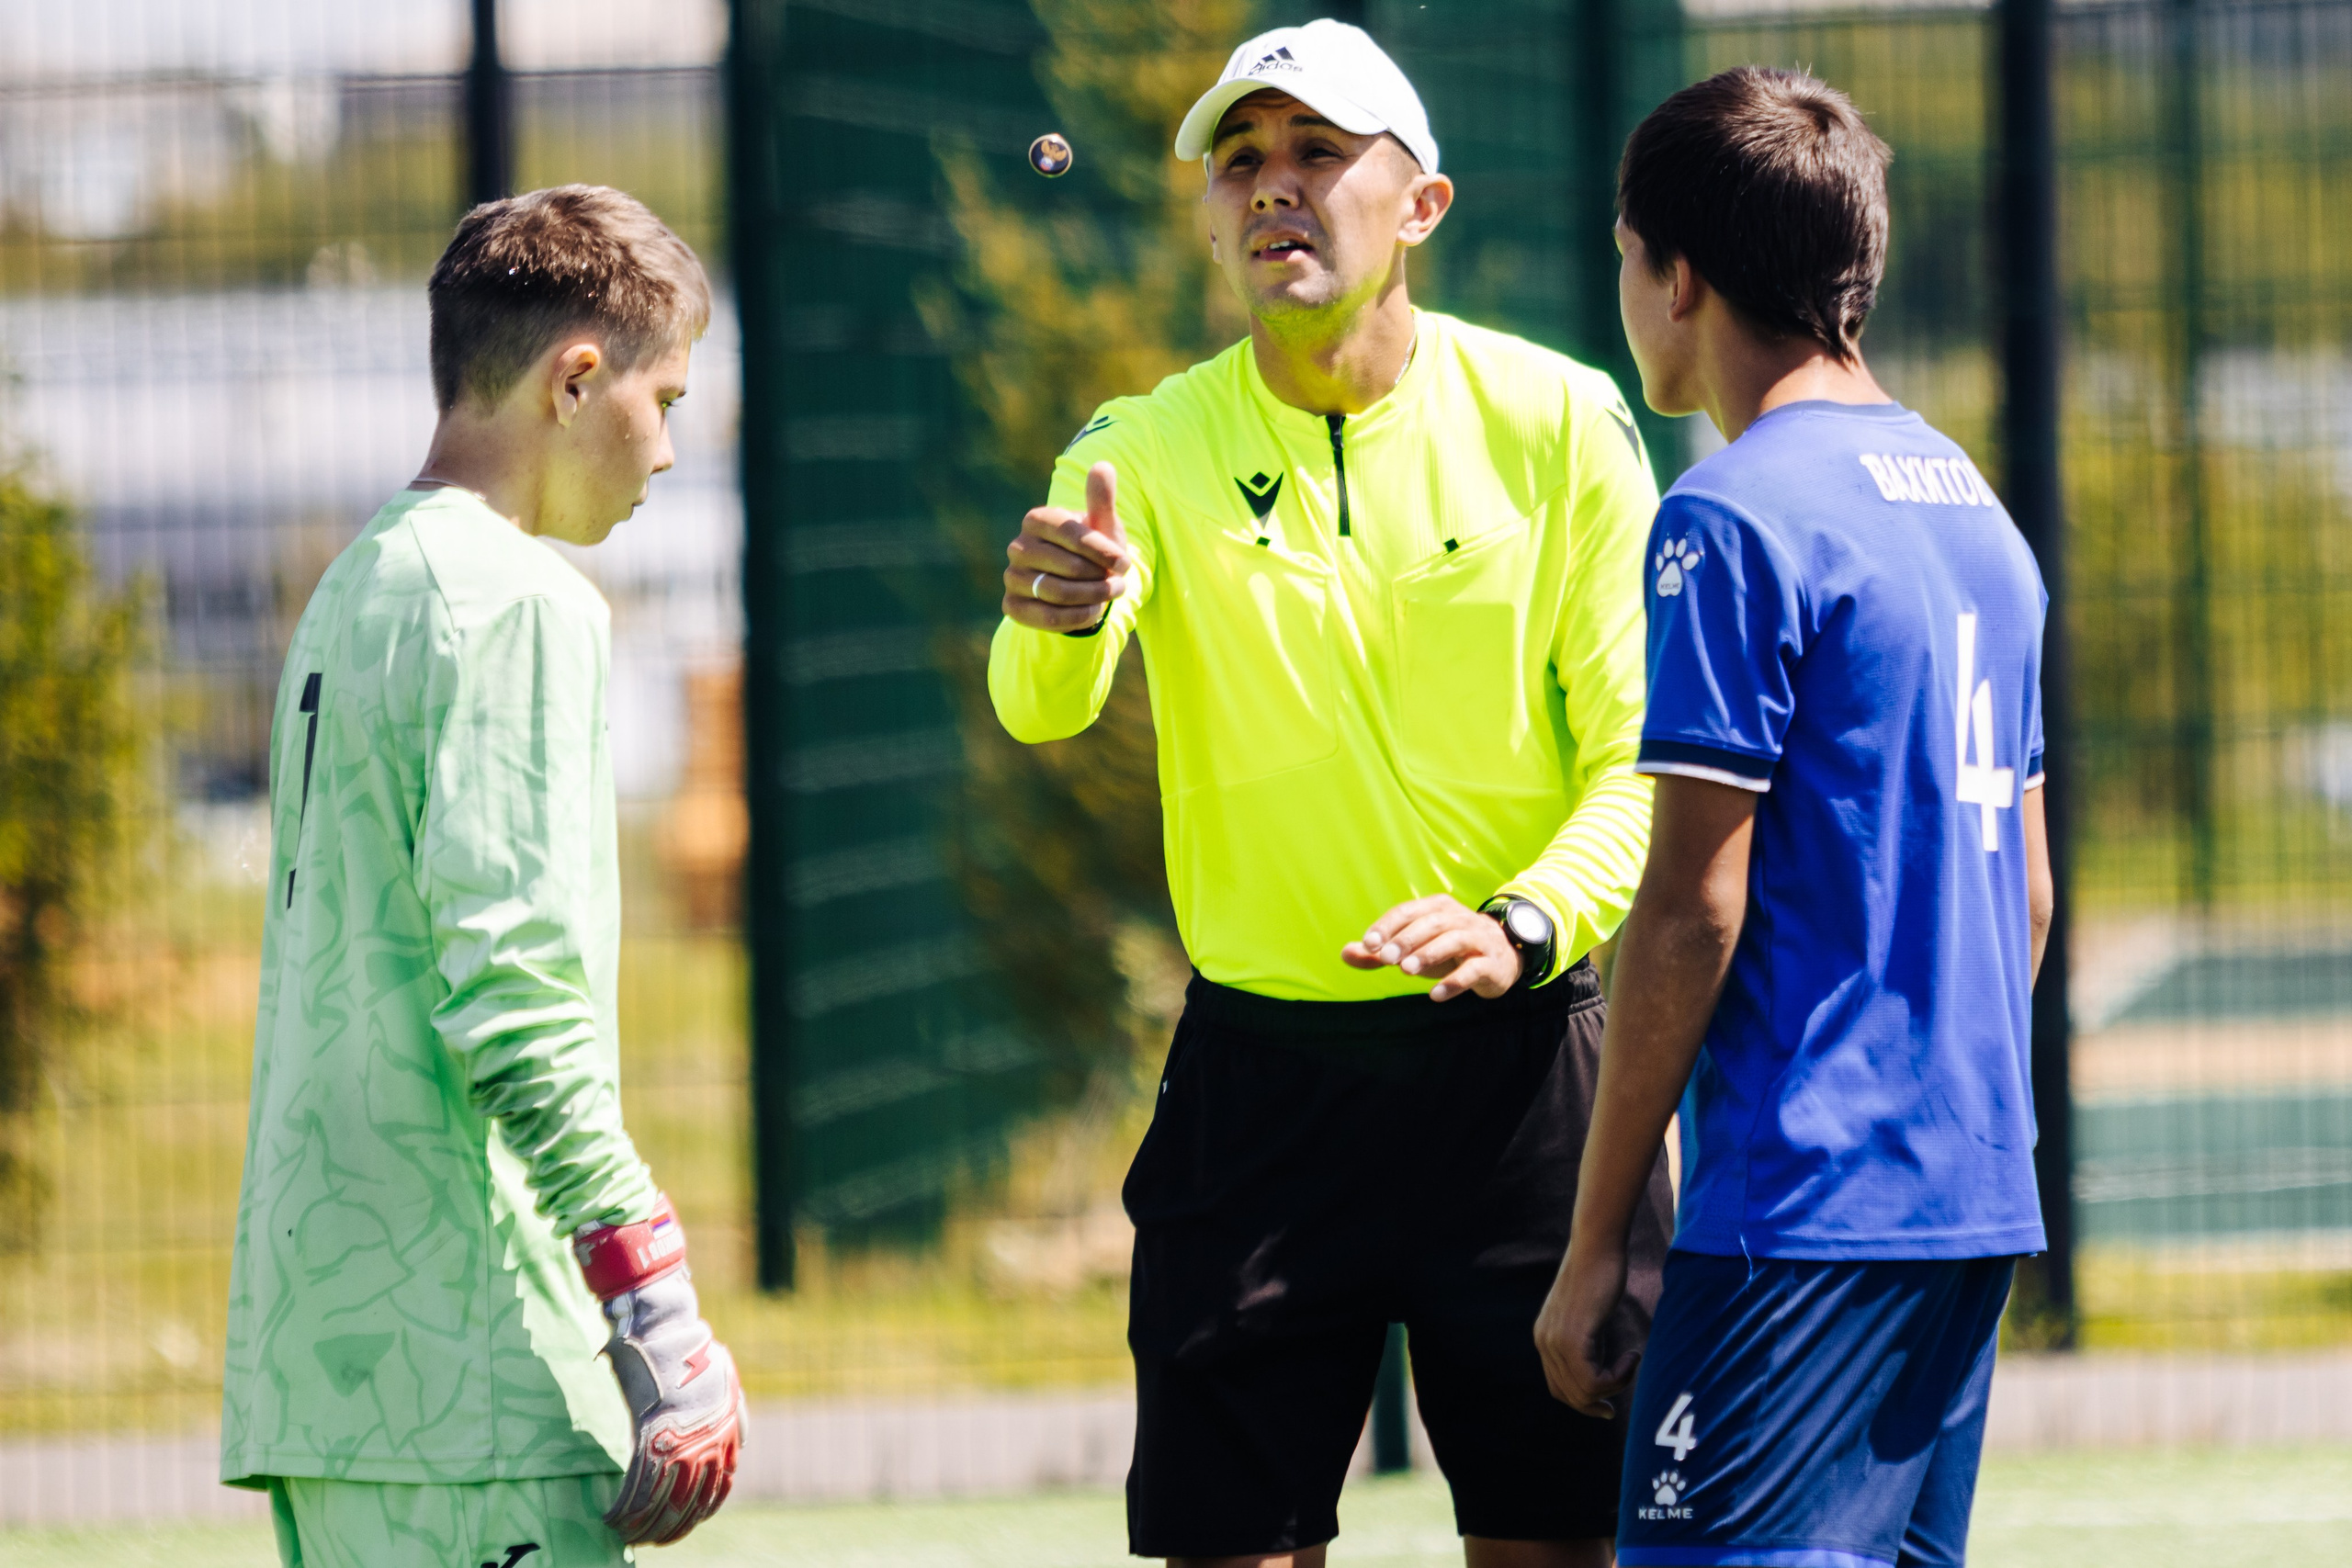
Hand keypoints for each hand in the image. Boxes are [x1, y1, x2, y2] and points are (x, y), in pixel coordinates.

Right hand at [574, 1197, 745, 1545]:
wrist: (660, 1323)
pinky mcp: (653, 1430)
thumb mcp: (722, 1382)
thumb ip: (727, 1417)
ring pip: (664, 1499)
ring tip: (627, 1533)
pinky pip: (640, 1483)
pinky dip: (626, 1506)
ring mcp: (682, 1434)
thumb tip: (735, 1448)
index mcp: (727, 1428)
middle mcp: (710, 1437)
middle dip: (667, 1528)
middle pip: (690, 1501)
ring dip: (643, 1524)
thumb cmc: (684, 1350)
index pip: (717, 1490)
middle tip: (647, 1539)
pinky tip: (613, 1517)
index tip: (675, 1529)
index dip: (695, 1516)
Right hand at [1003, 461, 1131, 631]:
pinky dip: (1077, 617)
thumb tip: (1103, 466)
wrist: (1076, 585)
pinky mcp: (1012, 606)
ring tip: (1111, 594)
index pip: (1069, 533)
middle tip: (1120, 583)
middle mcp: (1017, 547)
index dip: (1101, 550)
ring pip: (1057, 592)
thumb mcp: (1101, 526)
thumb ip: (1101, 499)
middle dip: (1100, 577)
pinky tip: (1093, 611)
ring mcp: (1011, 577)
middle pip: (1067, 566)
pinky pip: (1047, 616)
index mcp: (1036, 519)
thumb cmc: (1092, 551)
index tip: (1125, 563)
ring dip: (1093, 597)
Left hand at [1342, 893, 1519, 1000]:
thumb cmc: (1447, 951)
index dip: (1388, 926)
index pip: (1408, 911)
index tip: (1368, 945)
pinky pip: (1473, 969)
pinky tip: (1435, 995)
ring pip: (1454, 940)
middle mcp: (1459, 918)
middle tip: (1385, 958)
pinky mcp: (1491, 963)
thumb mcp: (1414, 949)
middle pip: (1431, 923)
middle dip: (1406, 939)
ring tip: (1406, 971)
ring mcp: (1477, 939)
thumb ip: (1380, 952)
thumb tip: (1345, 953)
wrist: (1500, 958)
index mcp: (1437, 908)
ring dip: (1429, 954)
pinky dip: (1454, 981)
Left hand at [1534, 1243, 1641, 1417]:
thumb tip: (1598, 1369)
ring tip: (1631, 1361)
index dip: (1584, 1402)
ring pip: (1584, 1392)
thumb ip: (1586, 1342)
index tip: (1608, 1404)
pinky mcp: (1573, 1338)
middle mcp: (1544, 1342)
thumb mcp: (1588, 1317)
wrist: (1598, 1248)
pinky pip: (1593, 1381)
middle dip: (1598, 1403)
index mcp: (1545, 1338)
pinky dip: (1618, 1377)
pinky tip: (1632, 1356)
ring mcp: (1556, 1341)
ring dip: (1614, 1385)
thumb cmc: (1601, 1276)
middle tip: (1621, 1393)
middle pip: (1569, 1395)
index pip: (1558, 1388)